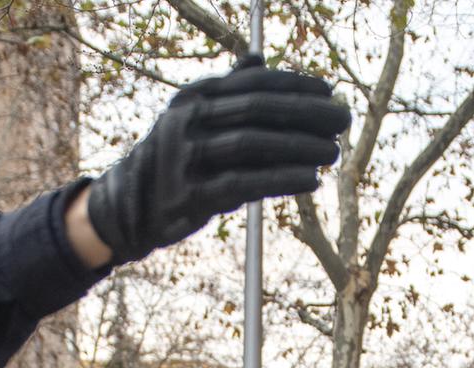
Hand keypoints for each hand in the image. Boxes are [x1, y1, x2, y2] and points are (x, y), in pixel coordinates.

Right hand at [85, 56, 349, 263]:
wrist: (131, 203)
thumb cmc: (176, 156)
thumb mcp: (193, 116)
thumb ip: (226, 89)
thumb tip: (258, 58)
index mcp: (195, 96)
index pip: (253, 83)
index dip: (294, 85)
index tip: (329, 91)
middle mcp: (190, 121)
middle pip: (258, 109)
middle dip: (306, 113)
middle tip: (343, 119)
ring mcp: (189, 157)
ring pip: (253, 145)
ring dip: (299, 147)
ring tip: (333, 151)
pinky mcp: (193, 195)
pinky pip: (245, 184)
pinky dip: (281, 180)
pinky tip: (310, 179)